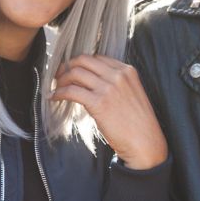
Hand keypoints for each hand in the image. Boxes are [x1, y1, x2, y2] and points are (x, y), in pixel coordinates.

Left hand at [52, 55, 167, 169]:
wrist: (145, 142)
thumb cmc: (139, 123)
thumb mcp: (132, 94)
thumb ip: (116, 84)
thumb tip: (92, 83)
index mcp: (127, 71)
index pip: (97, 58)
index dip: (81, 63)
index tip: (72, 70)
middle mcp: (118, 75)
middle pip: (83, 60)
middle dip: (67, 66)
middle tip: (59, 76)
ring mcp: (108, 88)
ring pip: (75, 73)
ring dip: (61, 79)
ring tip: (56, 87)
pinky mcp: (98, 103)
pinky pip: (71, 91)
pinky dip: (59, 92)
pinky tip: (54, 97)